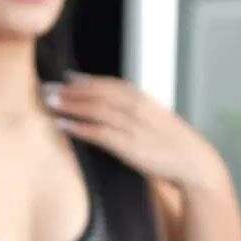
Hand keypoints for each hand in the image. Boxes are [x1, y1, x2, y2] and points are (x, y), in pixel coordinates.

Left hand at [46, 74, 224, 190]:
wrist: (193, 162)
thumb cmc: (172, 144)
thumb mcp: (153, 120)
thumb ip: (133, 112)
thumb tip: (112, 108)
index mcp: (142, 99)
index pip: (108, 84)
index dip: (85, 80)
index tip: (65, 77)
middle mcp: (135, 107)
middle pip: (96, 93)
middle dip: (70, 90)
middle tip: (46, 87)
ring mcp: (131, 125)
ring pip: (94, 109)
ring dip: (69, 104)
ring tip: (48, 101)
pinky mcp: (128, 145)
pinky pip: (98, 133)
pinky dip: (79, 127)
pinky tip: (62, 125)